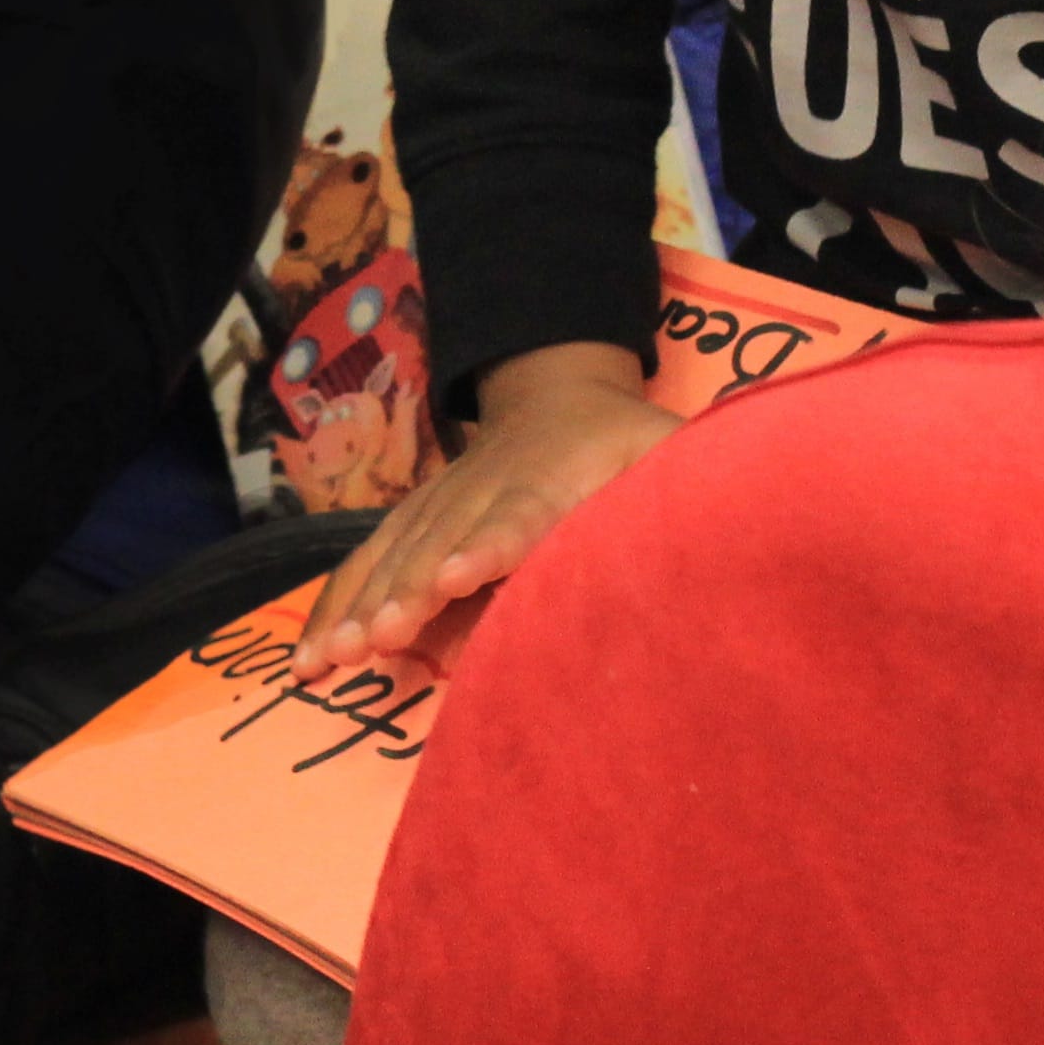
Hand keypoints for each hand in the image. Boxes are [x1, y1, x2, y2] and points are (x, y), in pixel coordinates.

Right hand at [293, 341, 670, 672]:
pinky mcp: (415, 518)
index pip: (520, 514)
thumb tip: (731, 522)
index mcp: (552, 478)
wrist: (556, 388)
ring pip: (394, 552)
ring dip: (360, 604)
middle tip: (375, 637)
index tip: (458, 574)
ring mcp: (442, 502)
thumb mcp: (664, 452)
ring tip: (332, 656)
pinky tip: (311, 656)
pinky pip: (370, 560)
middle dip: (405, 590)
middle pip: (439, 541)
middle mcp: (484, 490)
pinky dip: (337, 604)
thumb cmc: (625, 439)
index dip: (489, 545)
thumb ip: (686, 488)